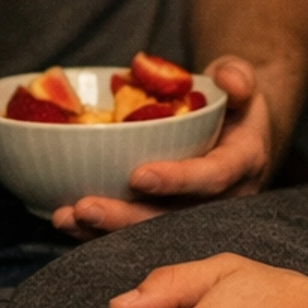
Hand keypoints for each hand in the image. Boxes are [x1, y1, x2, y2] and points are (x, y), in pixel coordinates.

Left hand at [51, 56, 273, 238]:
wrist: (238, 130)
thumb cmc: (233, 102)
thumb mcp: (241, 80)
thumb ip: (237, 77)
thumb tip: (228, 79)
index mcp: (242, 162)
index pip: (212, 177)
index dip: (177, 180)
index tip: (137, 176)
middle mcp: (221, 198)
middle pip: (174, 217)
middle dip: (127, 217)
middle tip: (86, 207)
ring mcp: (195, 213)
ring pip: (151, 230)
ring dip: (105, 228)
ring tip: (65, 217)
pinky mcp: (170, 217)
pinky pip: (136, 230)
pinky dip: (99, 230)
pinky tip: (67, 221)